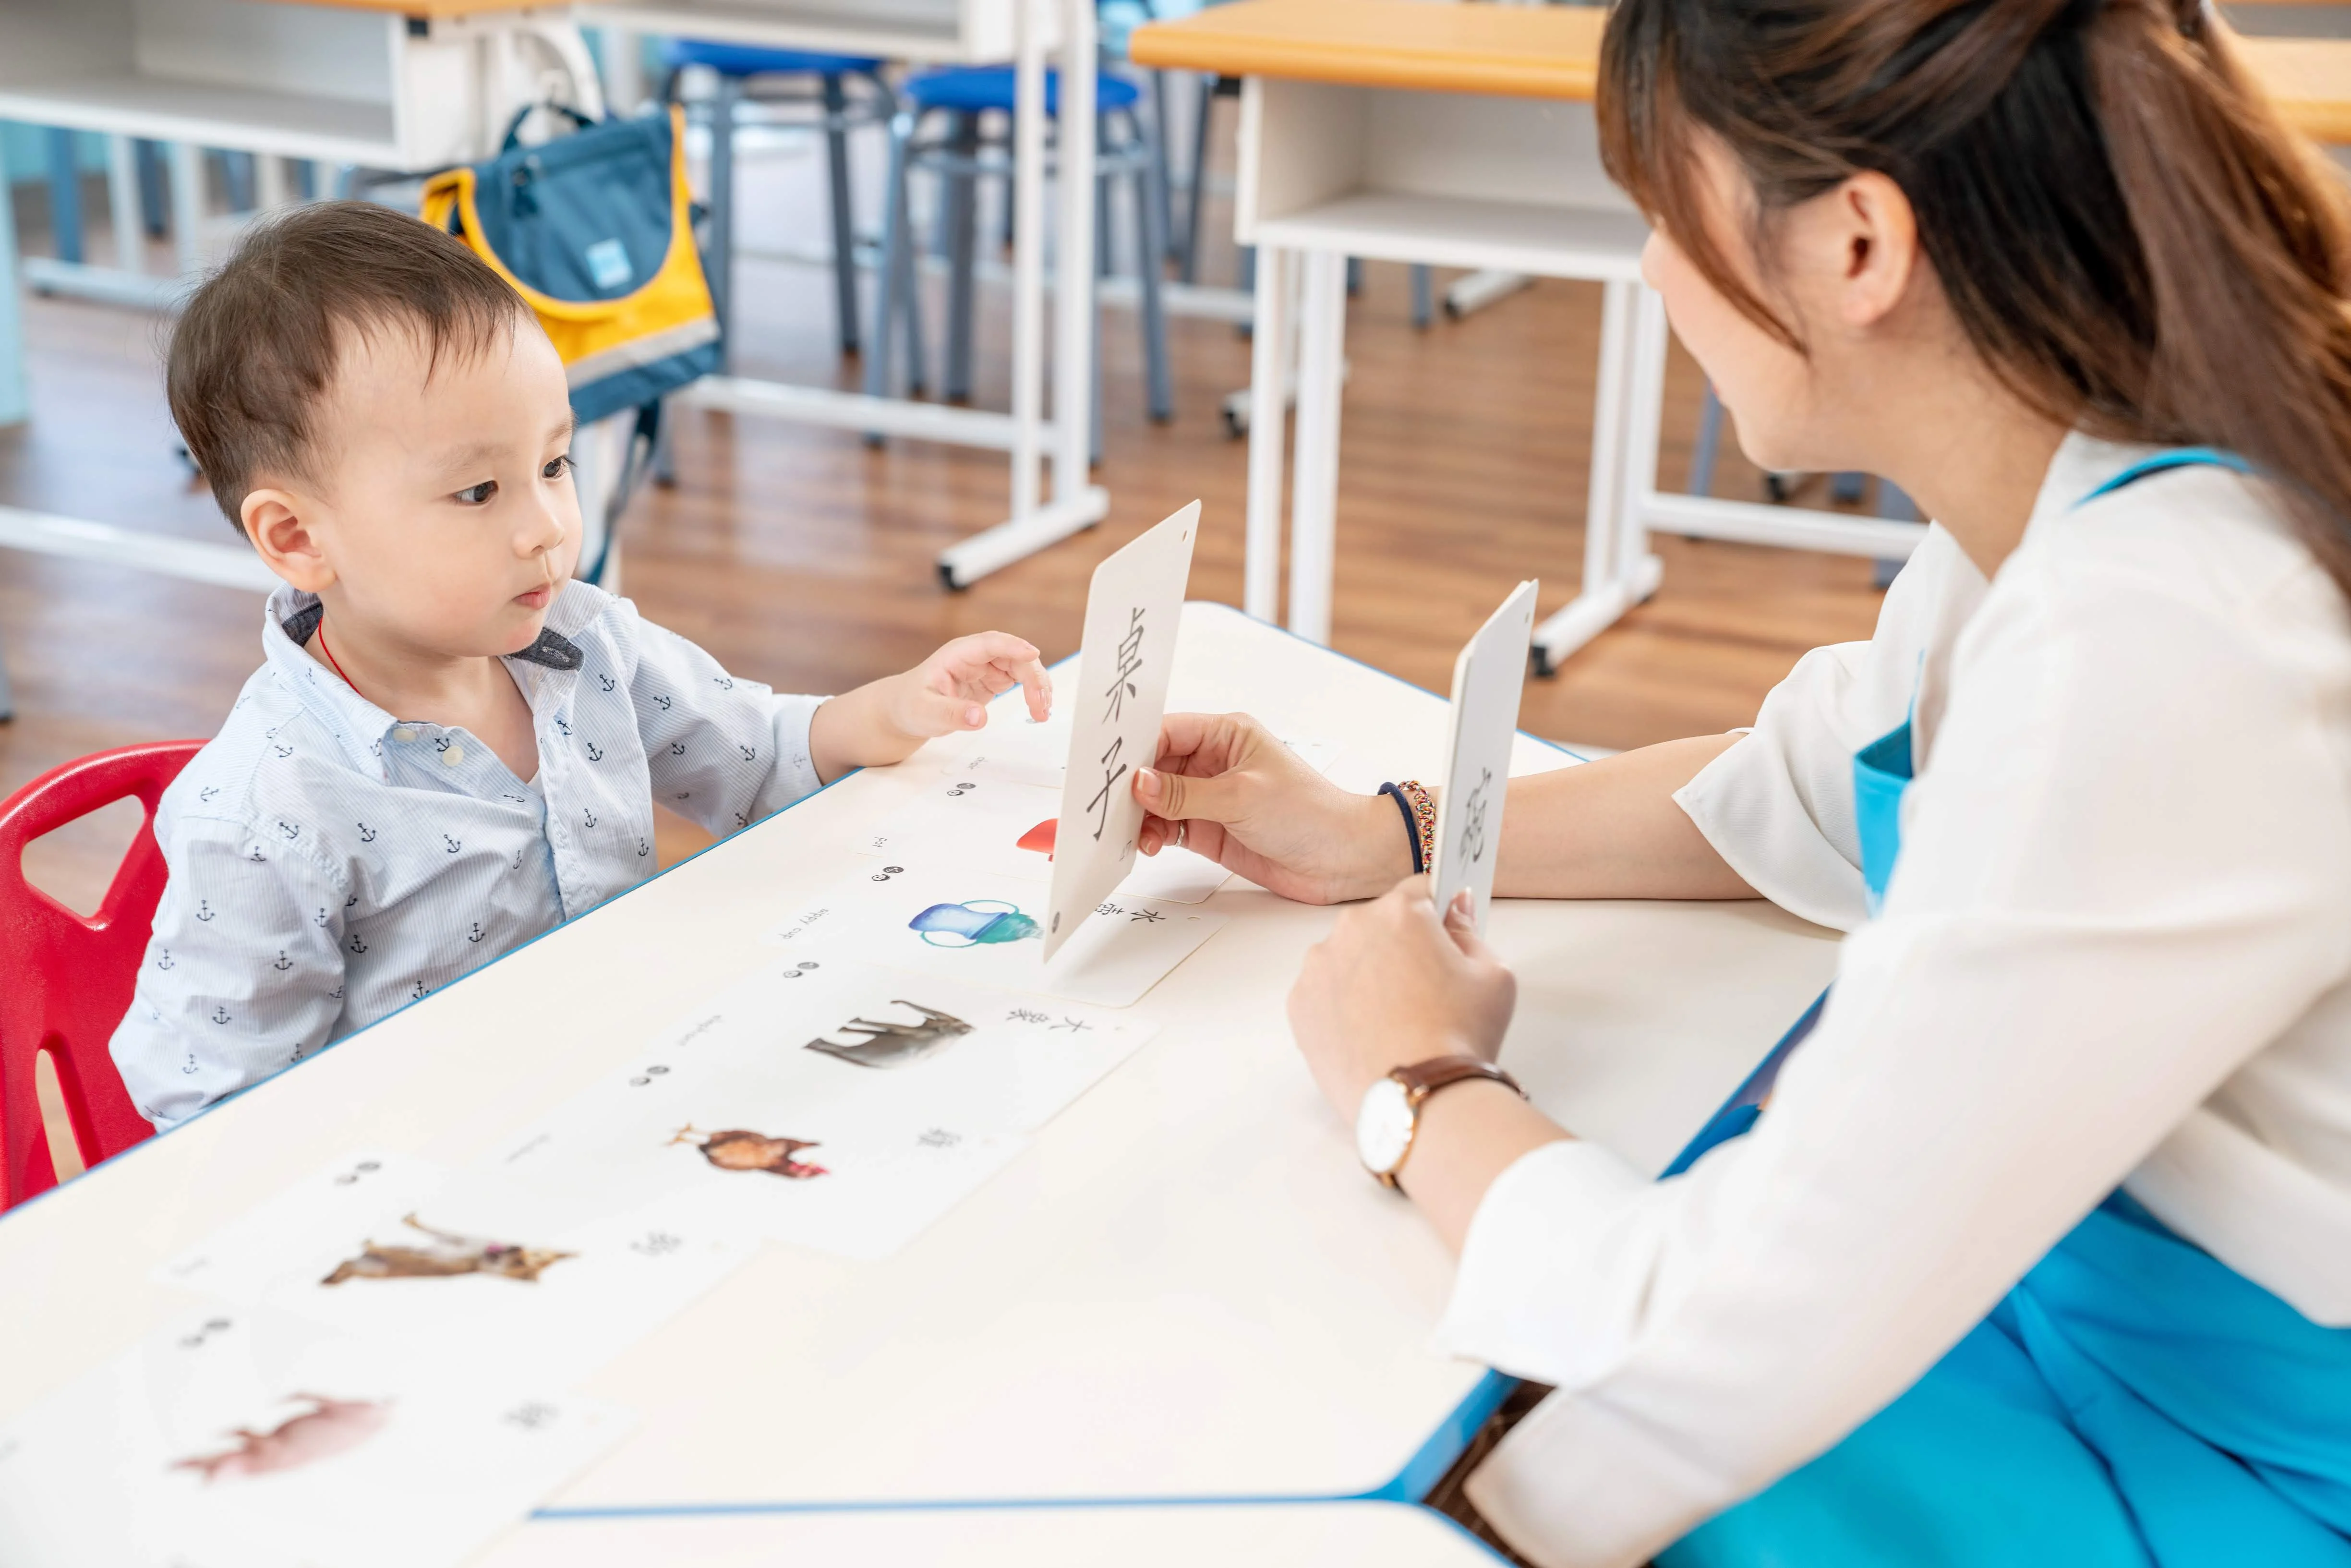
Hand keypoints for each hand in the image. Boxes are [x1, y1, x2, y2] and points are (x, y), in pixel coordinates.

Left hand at [886, 632, 1052, 739]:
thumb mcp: (925, 712)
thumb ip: (950, 714)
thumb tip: (978, 717)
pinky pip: (1020, 680)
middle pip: (1014, 656)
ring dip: (1037, 685)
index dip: (1014, 646)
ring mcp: (986, 667)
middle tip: (1041, 704)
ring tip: (1042, 711)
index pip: (991, 643)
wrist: (905, 711)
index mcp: (958, 654)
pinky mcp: (992, 680)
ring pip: (1021, 667)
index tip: (1033, 654)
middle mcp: (976, 656)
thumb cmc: (910, 704)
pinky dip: (1032, 693)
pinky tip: (1038, 707)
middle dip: (1032, 676)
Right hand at [1131, 713, 1415, 904]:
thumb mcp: (1242, 796)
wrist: (1343, 858)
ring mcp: (1210, 797)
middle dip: (1130, 786)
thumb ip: (1185, 792)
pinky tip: (1143, 845)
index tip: (1108, 767)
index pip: (1167, 731)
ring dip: (1139, 816)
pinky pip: (1166, 826)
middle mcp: (1214, 762)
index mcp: (1227, 734)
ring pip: (1157, 800)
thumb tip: (1139, 782)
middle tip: (1105, 805)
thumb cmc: (1310, 812)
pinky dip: (1150, 835)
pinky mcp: (1208, 829)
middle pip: (1155, 767)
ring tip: (1129, 834)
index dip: (1135, 748)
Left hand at [1287, 878, 1518, 1119]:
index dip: (1438, 910)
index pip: (1420, 889)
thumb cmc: (1459, 1036)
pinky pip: (1325, 992)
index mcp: (1400, 911)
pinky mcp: (1300, 1004)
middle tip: (1428, 987)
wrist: (1420, 1096)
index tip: (1443, 927)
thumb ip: (1470, 931)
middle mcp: (1351, 929)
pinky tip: (1371, 1031)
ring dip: (1368, 973)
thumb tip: (1454, 913)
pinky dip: (1343, 1005)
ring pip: (1349, 957)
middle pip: (1380, 923)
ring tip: (1397, 1017)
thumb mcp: (1493, 974)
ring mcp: (1319, 967)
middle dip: (1402, 945)